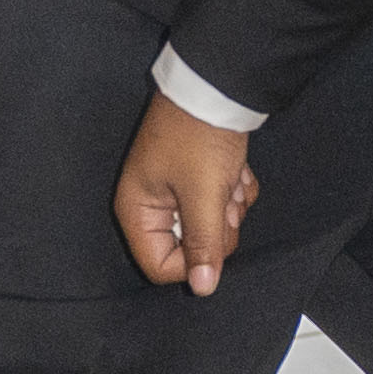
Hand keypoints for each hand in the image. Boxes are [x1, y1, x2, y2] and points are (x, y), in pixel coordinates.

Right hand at [116, 92, 257, 293]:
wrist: (219, 86)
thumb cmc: (201, 136)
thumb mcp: (204, 195)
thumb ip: (203, 245)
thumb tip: (202, 288)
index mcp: (137, 210)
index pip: (159, 265)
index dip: (193, 261)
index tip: (213, 235)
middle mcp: (152, 203)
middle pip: (189, 248)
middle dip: (217, 226)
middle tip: (223, 198)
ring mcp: (176, 190)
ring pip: (211, 226)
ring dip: (230, 204)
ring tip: (228, 176)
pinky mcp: (199, 178)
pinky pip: (222, 203)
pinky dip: (235, 189)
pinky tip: (235, 168)